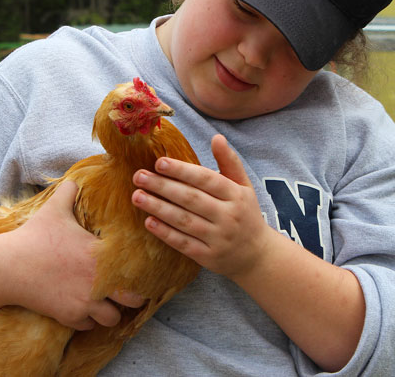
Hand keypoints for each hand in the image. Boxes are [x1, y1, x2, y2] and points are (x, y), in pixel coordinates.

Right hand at [0, 181, 144, 329]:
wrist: (8, 266)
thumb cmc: (34, 236)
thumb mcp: (54, 209)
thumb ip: (69, 192)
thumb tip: (74, 178)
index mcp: (101, 254)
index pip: (137, 270)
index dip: (139, 273)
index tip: (134, 272)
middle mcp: (99, 281)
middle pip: (133, 300)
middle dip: (131, 297)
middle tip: (122, 291)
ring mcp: (86, 301)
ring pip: (113, 318)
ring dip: (110, 312)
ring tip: (103, 303)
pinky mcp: (70, 316)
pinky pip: (90, 326)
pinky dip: (88, 321)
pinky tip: (81, 308)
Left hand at [131, 134, 272, 279]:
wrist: (257, 255)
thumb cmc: (245, 214)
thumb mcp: (243, 186)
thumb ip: (229, 162)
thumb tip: (217, 137)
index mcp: (236, 195)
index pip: (206, 180)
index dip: (182, 170)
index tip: (159, 162)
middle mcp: (228, 216)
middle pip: (191, 199)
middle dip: (163, 186)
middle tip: (139, 176)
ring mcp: (218, 238)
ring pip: (184, 221)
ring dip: (158, 208)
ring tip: (137, 196)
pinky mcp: (209, 257)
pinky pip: (183, 243)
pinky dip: (165, 233)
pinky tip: (149, 221)